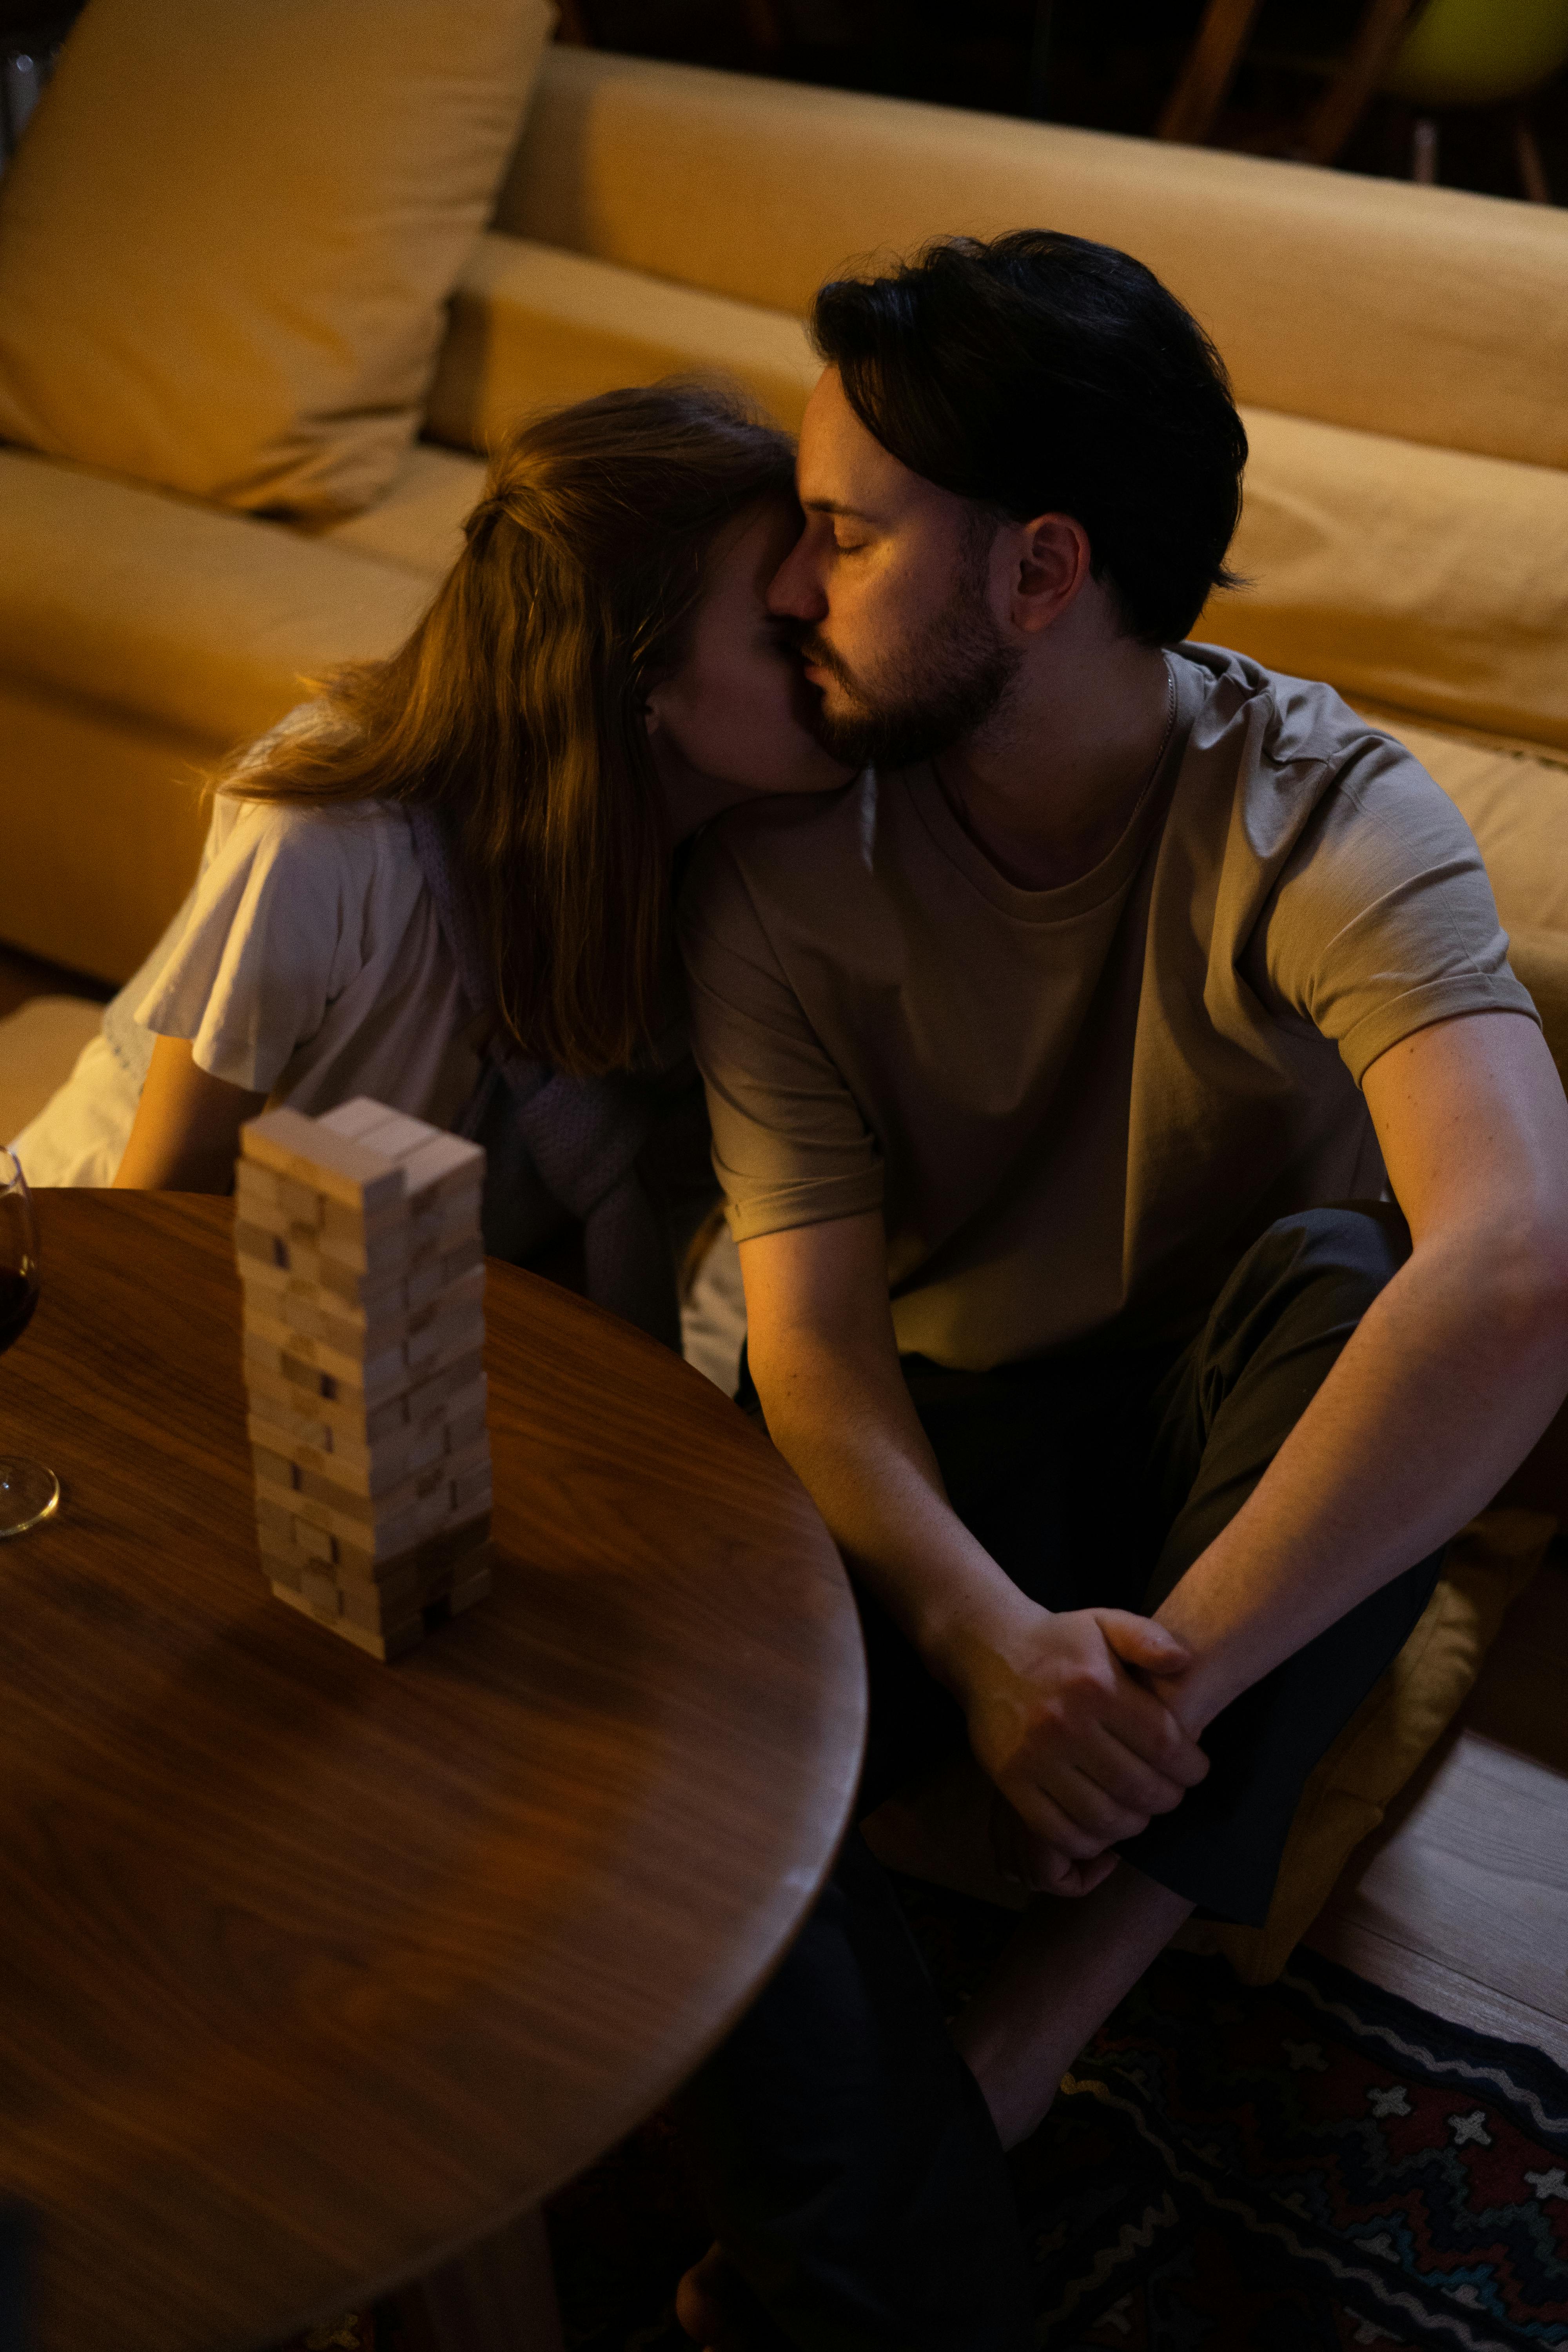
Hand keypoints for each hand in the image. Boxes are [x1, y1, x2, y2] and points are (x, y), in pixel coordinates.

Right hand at [955, 1601, 1209, 1888]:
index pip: (1162, 1744)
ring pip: (1101, 1816)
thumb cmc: (1059, 1643)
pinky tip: (1101, 1829)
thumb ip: (1148, 1638)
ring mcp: (1033, 1755)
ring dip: (1132, 1824)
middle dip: (1166, 1799)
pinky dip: (1089, 1841)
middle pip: (1136, 1786)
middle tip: (1171, 1795)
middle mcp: (1064, 1722)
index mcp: (1096, 1685)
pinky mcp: (1009, 1780)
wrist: (989, 1649)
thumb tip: (1184, 1661)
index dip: (1189, 1767)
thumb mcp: (1105, 1622)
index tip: (1195, 1771)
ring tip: (1140, 1812)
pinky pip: (1058, 1831)